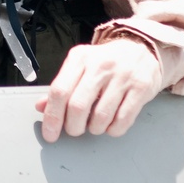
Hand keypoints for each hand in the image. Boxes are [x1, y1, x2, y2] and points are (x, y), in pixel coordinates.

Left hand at [35, 38, 161, 142]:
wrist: (140, 48)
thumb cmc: (105, 62)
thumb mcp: (80, 66)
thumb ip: (62, 86)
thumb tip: (42, 107)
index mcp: (79, 58)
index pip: (59, 90)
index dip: (52, 116)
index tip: (50, 134)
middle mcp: (100, 65)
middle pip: (78, 106)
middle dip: (73, 127)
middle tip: (75, 129)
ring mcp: (122, 76)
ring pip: (101, 117)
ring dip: (95, 129)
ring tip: (95, 124)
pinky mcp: (141, 88)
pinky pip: (123, 120)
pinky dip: (113, 129)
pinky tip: (111, 124)